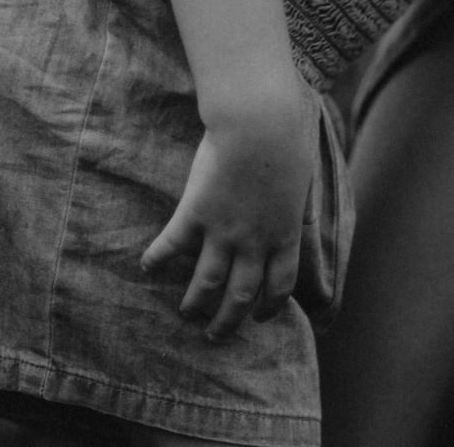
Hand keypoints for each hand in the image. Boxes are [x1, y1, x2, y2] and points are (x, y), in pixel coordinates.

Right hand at [141, 93, 316, 338]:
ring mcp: (223, 230)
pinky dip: (158, 259)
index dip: (268, 307)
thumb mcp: (304, 175)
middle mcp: (254, 241)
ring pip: (207, 282)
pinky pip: (172, 245)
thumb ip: (298, 202)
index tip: (258, 317)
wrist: (260, 119)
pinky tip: (148, 266)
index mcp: (285, 232)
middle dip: (227, 321)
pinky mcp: (195, 212)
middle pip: (240, 296)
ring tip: (186, 312)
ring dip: (195, 303)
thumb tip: (306, 216)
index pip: (279, 285)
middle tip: (215, 335)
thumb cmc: (288, 136)